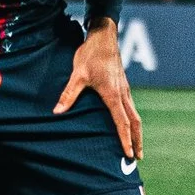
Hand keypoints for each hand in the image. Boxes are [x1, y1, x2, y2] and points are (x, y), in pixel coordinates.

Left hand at [55, 19, 141, 162]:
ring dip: (136, 132)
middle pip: (135, 121)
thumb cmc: (91, 54)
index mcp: (113, 94)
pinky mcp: (123, 85)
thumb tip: (57, 111)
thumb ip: (69, 94)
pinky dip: (133, 121)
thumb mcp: (77, 74)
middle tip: (137, 158)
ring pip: (135, 114)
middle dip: (137, 140)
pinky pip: (131, 107)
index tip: (128, 154)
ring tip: (136, 146)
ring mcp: (125, 89)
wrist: (103, 36)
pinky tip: (128, 125)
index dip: (125, 139)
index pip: (122, 122)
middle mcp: (122, 93)